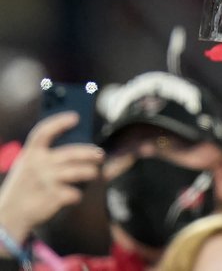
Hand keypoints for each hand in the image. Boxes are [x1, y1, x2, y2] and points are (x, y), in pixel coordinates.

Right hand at [0, 112, 103, 244]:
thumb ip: (44, 155)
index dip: (59, 122)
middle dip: (90, 153)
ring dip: (91, 172)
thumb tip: (78, 145)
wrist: (9, 216)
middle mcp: (39, 165)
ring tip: (94, 173)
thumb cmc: (25, 186)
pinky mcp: (54, 197)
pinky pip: (76, 193)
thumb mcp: (26, 167)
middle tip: (100, 155)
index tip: (74, 117)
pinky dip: (78, 195)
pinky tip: (75, 195)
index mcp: (30, 155)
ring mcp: (47, 181)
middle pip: (73, 153)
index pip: (43, 132)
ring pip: (80, 172)